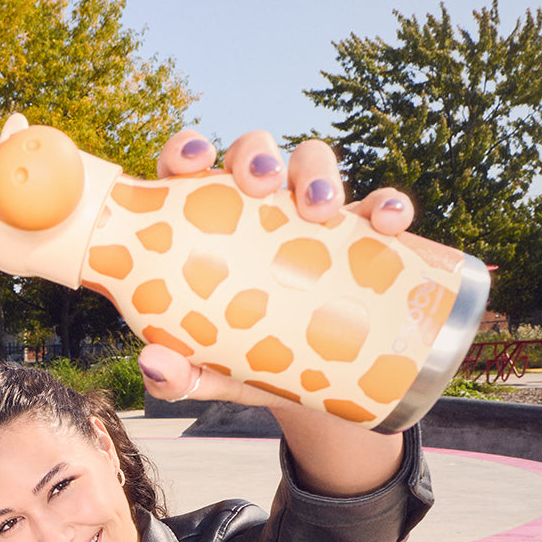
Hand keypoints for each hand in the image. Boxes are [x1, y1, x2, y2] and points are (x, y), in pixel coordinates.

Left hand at [144, 128, 417, 407]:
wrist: (314, 391)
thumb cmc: (242, 364)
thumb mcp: (207, 374)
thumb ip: (174, 376)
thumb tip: (153, 363)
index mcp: (205, 226)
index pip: (189, 172)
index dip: (188, 151)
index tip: (195, 160)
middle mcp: (256, 210)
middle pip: (254, 155)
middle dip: (258, 155)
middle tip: (262, 183)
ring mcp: (309, 219)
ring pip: (313, 165)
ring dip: (318, 173)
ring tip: (321, 209)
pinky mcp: (361, 238)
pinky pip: (377, 207)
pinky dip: (387, 205)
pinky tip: (388, 224)